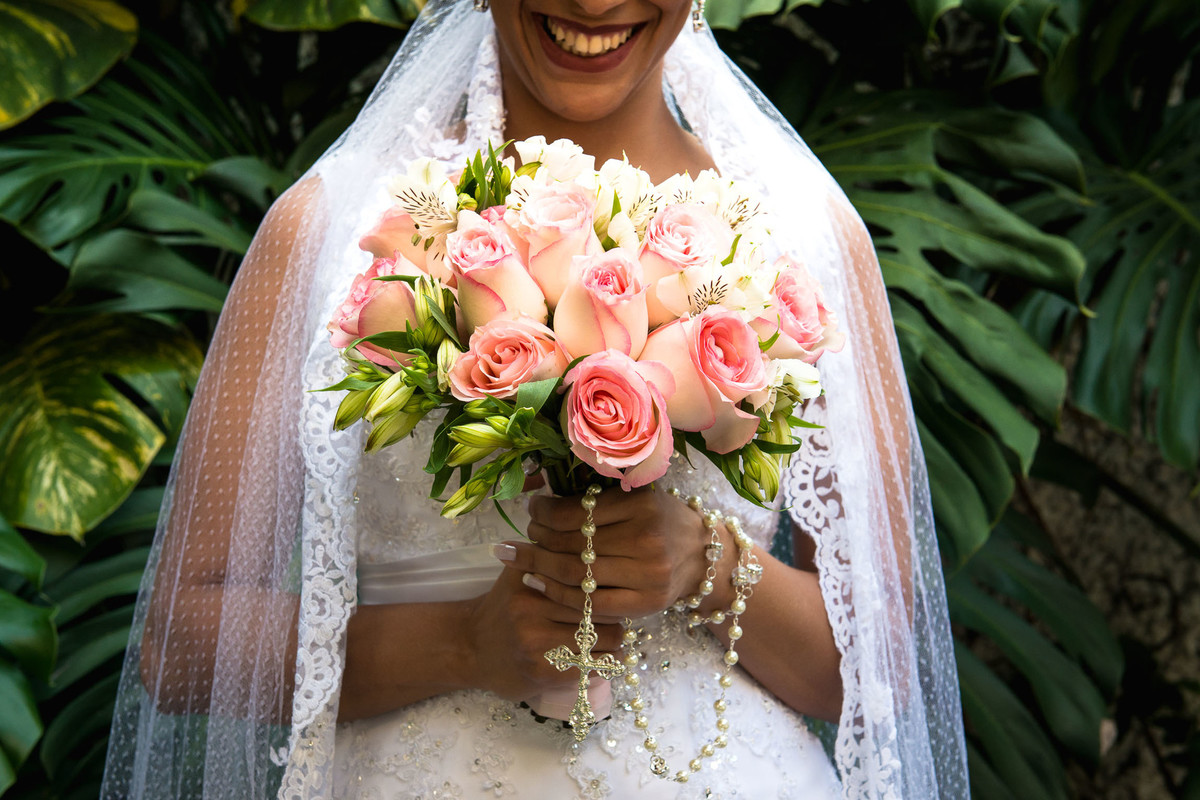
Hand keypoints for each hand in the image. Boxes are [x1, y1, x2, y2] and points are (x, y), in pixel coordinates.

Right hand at [462, 566, 623, 702]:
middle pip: (595, 606)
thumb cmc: (504, 607)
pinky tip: (610, 656)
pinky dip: (607, 661)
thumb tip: (589, 537)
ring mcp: (535, 641)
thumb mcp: (518, 573)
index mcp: (529, 577)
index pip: (586, 577)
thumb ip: (547, 554)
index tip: (615, 586)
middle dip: (614, 611)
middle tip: (621, 613)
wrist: (470, 646)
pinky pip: (589, 665)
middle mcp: (530, 607)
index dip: (606, 583)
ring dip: (616, 639)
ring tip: (615, 635)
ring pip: (599, 637)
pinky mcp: (541, 671)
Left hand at [503, 486, 714, 619]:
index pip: (575, 511)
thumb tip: (540, 502)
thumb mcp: (637, 497)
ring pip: (576, 574)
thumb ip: (597, 499)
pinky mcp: (646, 603)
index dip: (543, 513)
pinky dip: (558, 595)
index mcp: (641, 504)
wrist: (704, 556)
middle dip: (537, 541)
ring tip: (521, 560)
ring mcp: (648, 574)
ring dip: (540, 567)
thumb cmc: (662, 521)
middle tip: (522, 537)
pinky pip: (589, 603)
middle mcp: (647, 538)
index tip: (532, 510)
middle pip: (572, 544)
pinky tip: (538, 584)